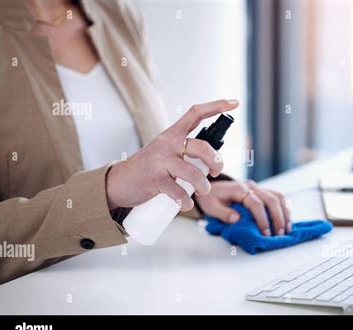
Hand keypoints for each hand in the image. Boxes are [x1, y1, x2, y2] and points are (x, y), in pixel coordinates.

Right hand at [106, 99, 238, 210]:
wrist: (118, 182)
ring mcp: (160, 162)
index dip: (216, 106)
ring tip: (203, 191)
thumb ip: (184, 149)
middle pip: (202, 147)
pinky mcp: (155, 180)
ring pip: (193, 172)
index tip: (234, 102)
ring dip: (203, 186)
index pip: (196, 113)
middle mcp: (167, 144)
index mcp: (171, 134)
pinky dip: (186, 201)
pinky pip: (178, 192)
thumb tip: (211, 158)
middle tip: (216, 172)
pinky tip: (186, 204)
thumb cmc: (147, 168)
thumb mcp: (164, 151)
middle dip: (216, 161)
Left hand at [195, 180, 290, 235]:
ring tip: (286, 229)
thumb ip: (223, 214)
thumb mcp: (211, 207)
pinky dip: (284, 208)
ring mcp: (258, 188)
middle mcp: (251, 186)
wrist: (212, 187)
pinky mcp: (262, 191)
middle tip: (279, 234)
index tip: (265, 233)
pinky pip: (278, 197)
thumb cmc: (212, 198)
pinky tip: (286, 221)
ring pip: (278, 196)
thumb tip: (237, 220)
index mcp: (239, 189)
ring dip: (285, 213)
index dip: (262, 218)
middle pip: (271, 199)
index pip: (256, 203)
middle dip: (278, 217)